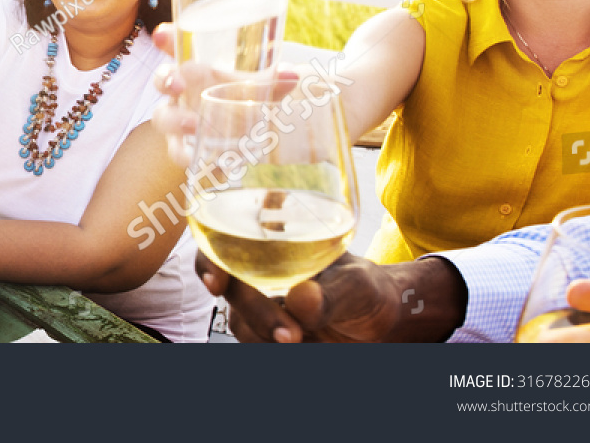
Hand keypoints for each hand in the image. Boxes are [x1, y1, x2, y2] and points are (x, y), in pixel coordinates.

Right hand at [149, 24, 301, 165]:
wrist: (248, 135)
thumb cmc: (246, 98)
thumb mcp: (260, 87)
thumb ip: (273, 80)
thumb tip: (291, 75)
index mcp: (196, 67)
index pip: (176, 46)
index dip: (168, 38)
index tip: (163, 35)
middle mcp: (182, 91)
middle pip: (163, 80)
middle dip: (165, 79)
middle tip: (177, 84)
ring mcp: (180, 119)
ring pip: (163, 117)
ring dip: (174, 120)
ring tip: (193, 125)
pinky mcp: (187, 147)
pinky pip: (178, 152)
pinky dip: (186, 156)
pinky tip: (199, 160)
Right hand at [199, 250, 443, 342]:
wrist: (378, 325)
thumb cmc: (367, 290)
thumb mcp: (357, 286)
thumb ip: (330, 294)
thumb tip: (301, 299)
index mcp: (270, 242)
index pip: (222, 243)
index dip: (210, 260)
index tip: (217, 283)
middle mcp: (254, 272)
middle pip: (229, 289)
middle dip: (255, 314)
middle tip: (291, 336)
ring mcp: (258, 306)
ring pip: (240, 324)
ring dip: (266, 338)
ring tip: (305, 344)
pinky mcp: (265, 335)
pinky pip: (255, 345)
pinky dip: (272, 348)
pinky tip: (307, 347)